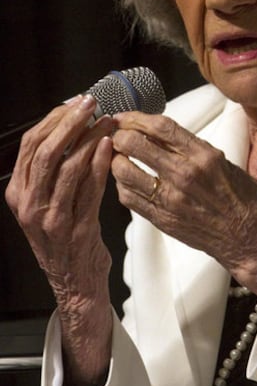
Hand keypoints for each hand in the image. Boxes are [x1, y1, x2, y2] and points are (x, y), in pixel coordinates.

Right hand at [5, 94, 113, 384]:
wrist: (75, 282)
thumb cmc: (64, 236)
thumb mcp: (44, 202)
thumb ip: (50, 170)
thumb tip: (71, 125)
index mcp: (18, 193)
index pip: (29, 145)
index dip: (52, 119)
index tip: (74, 102)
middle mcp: (29, 205)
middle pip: (46, 151)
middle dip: (70, 122)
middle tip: (90, 104)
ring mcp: (51, 219)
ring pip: (68, 166)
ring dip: (90, 138)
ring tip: (108, 121)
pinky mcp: (76, 229)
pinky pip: (89, 188)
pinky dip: (100, 163)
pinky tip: (110, 146)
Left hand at [112, 112, 256, 306]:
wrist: (250, 238)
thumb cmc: (242, 197)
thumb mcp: (223, 160)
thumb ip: (192, 147)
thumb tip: (161, 132)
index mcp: (203, 155)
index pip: (160, 127)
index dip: (136, 117)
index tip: (125, 116)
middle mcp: (185, 175)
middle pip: (136, 145)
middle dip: (120, 135)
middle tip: (116, 134)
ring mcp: (171, 199)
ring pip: (125, 171)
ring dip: (116, 160)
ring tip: (118, 157)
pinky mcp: (162, 219)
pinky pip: (129, 198)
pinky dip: (122, 185)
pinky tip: (127, 180)